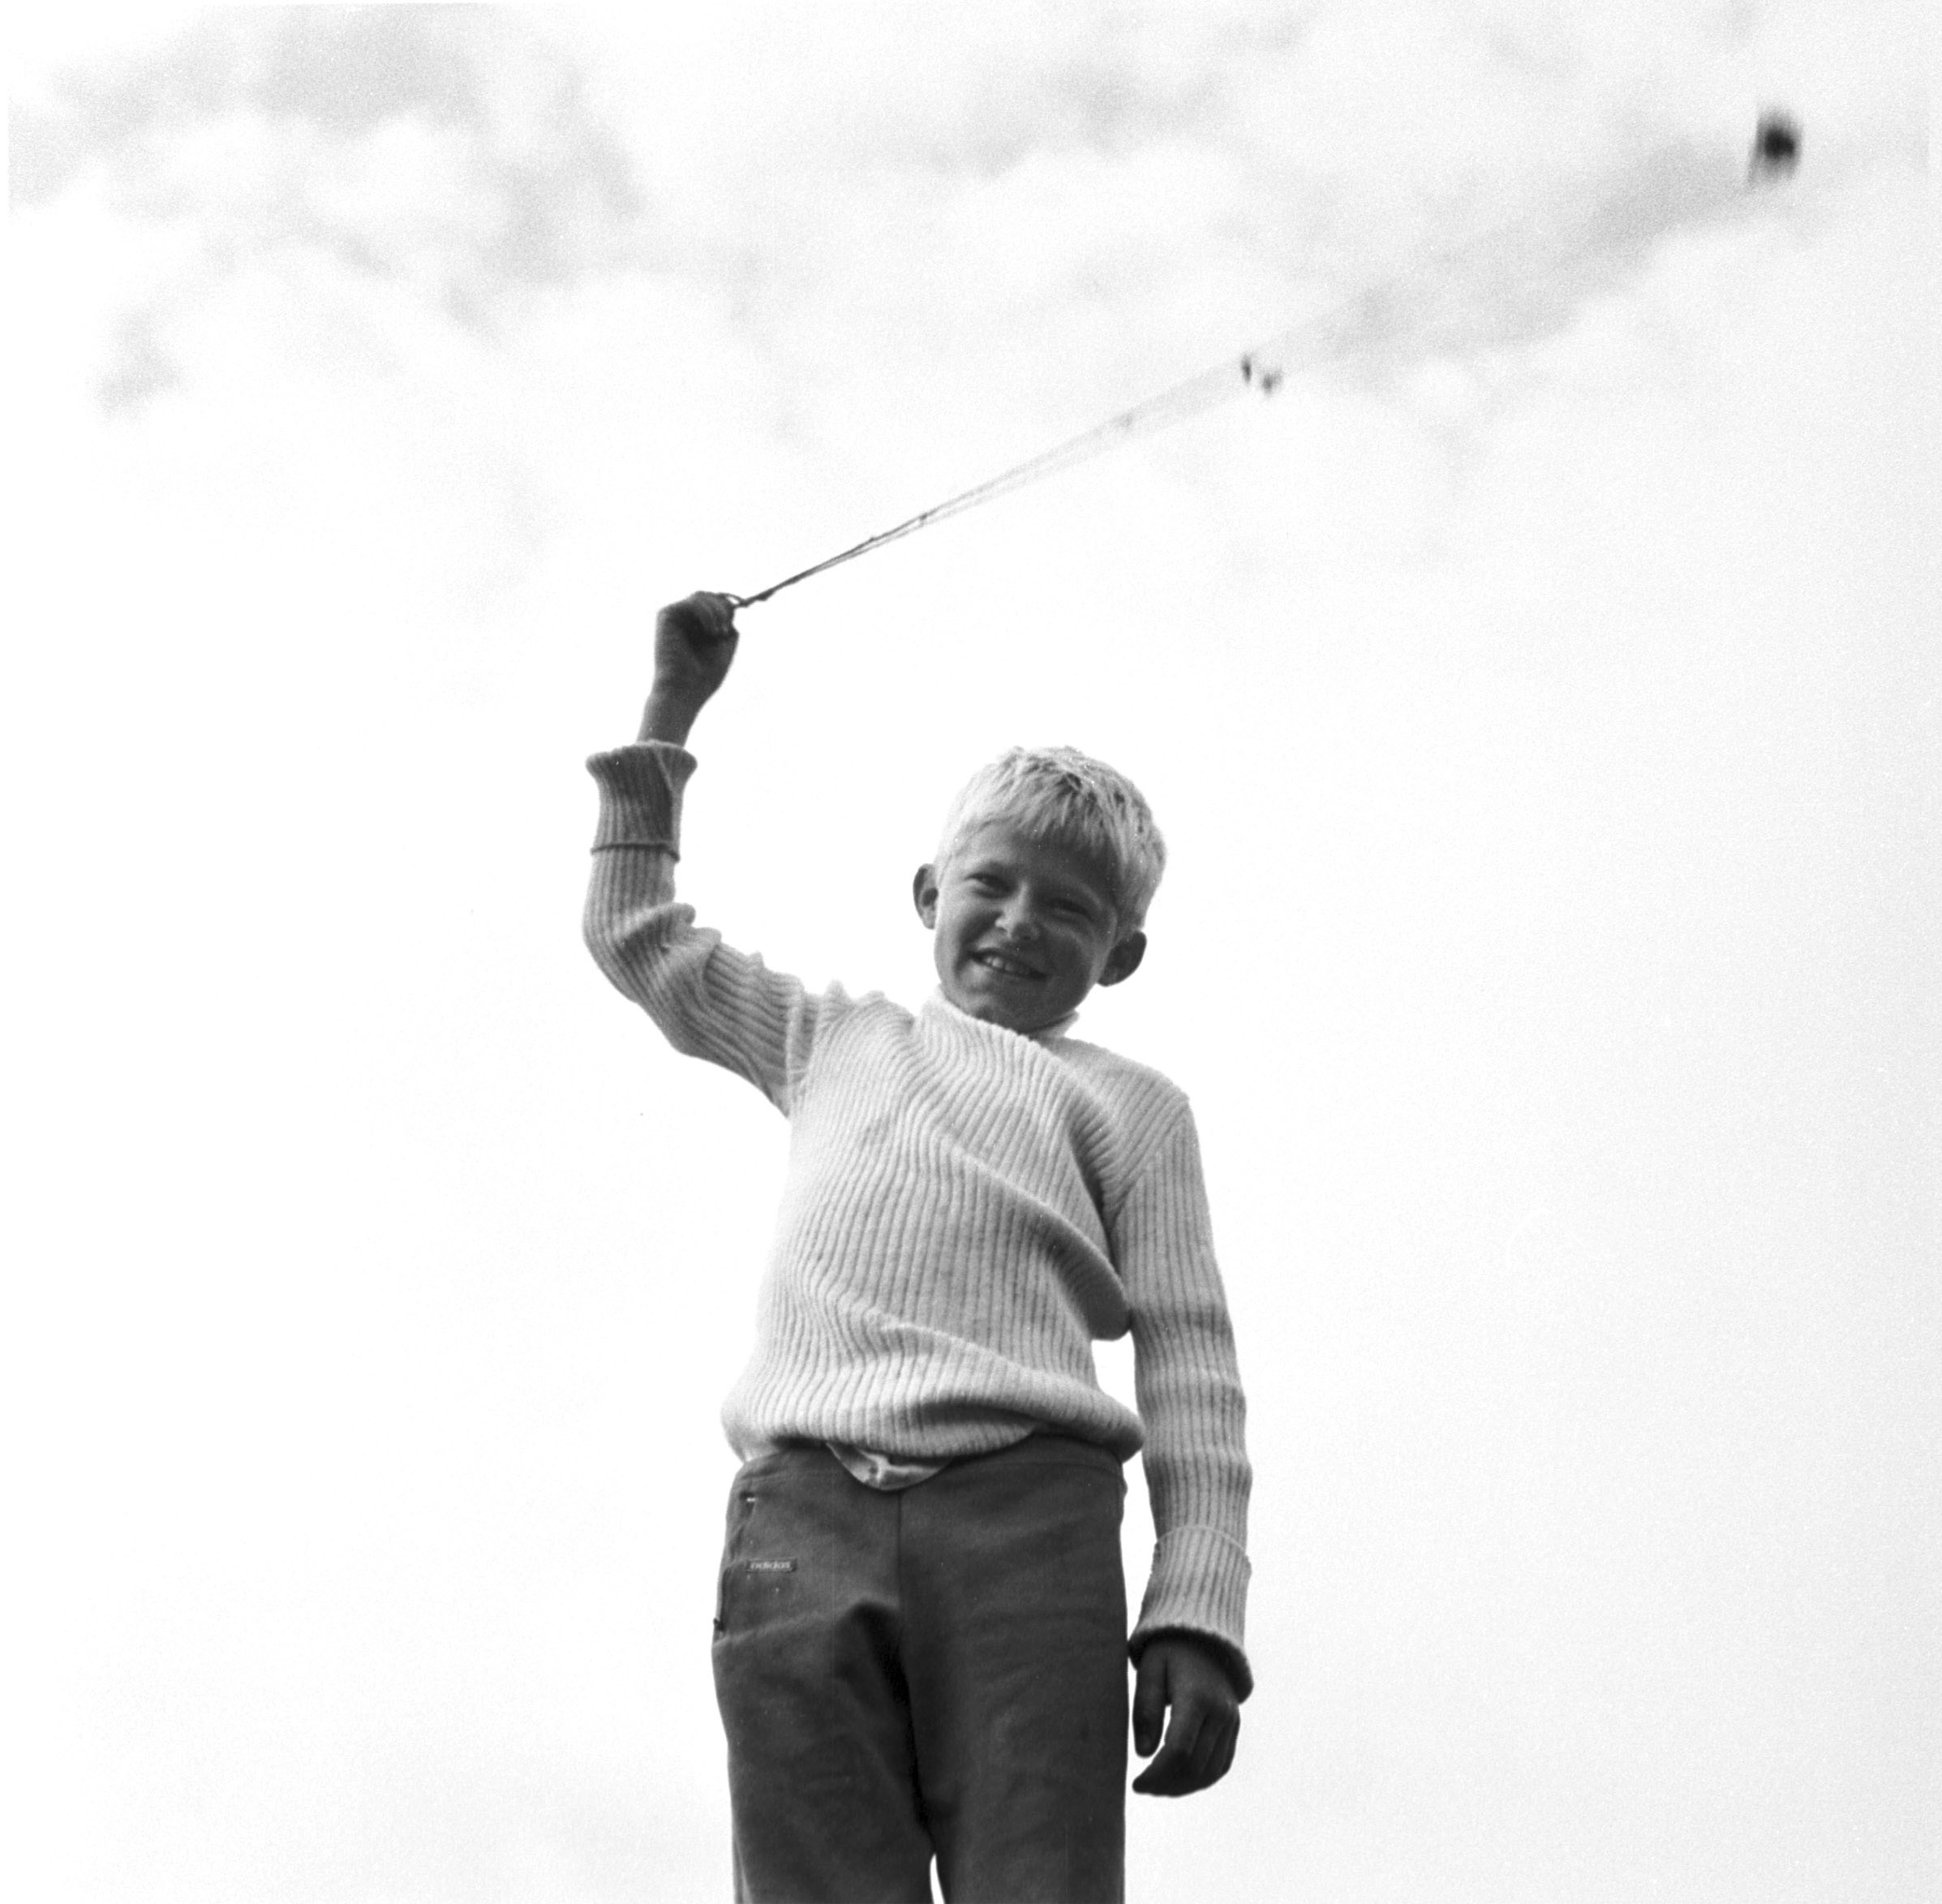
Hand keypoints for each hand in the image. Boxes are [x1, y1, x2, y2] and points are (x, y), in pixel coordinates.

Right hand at [640, 592, 738, 743]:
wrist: (683, 691)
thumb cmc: (704, 677)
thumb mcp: (724, 648)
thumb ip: (727, 626)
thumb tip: (731, 607)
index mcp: (696, 627)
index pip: (714, 604)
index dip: (727, 608)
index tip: (730, 627)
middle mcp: (684, 620)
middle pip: (707, 596)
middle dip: (722, 607)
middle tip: (726, 629)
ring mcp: (674, 617)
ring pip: (701, 596)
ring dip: (717, 611)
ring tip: (719, 633)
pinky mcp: (666, 615)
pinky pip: (692, 602)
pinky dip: (707, 613)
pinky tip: (711, 631)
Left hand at [1130, 1634, 1240, 1796]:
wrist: (1203, 1636)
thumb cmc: (1168, 1652)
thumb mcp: (1150, 1671)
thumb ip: (1146, 1710)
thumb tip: (1143, 1754)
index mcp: (1196, 1696)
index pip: (1179, 1750)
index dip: (1156, 1774)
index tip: (1135, 1784)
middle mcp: (1220, 1712)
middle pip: (1195, 1766)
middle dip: (1166, 1784)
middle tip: (1142, 1787)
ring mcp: (1231, 1720)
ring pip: (1211, 1772)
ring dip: (1183, 1787)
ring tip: (1157, 1787)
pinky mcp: (1234, 1727)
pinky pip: (1221, 1765)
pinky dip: (1201, 1779)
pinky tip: (1178, 1780)